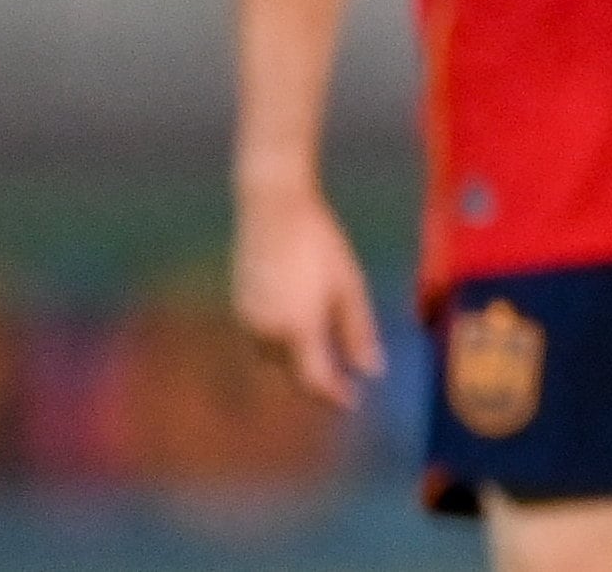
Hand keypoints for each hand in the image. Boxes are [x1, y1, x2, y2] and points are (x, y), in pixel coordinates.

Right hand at [232, 184, 384, 408]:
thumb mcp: (348, 285)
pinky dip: (278, 342)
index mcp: (299, 328)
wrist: (273, 208)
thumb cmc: (320, 243)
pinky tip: (294, 325)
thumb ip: (358, 331)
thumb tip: (373, 371)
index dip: (334, 395)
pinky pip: (259, 337)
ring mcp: (248, 318)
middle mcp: (268, 331)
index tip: (352, 402)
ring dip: (293, 362)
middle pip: (291, 372)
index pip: (315, 380)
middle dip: (314, 380)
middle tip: (339, 381)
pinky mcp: (238, 304)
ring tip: (318, 353)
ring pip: (271, 357)